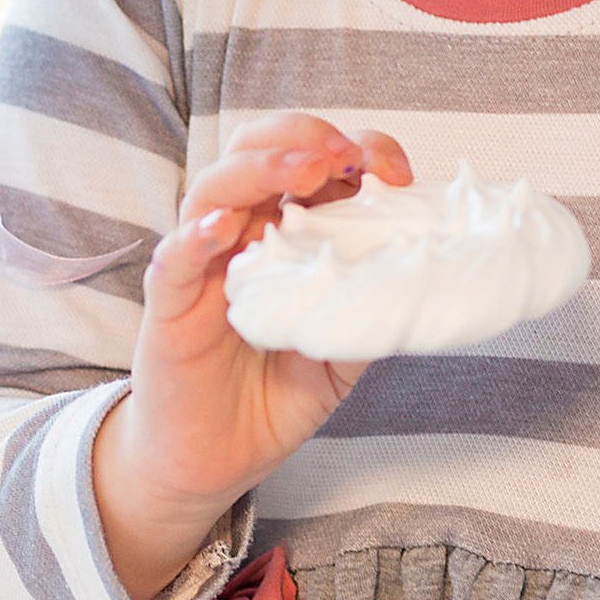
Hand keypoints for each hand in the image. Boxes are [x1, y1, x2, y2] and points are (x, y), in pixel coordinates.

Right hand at [90, 113, 412, 599]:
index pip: (316, 164)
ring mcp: (202, 264)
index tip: (396, 172)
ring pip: (215, 189)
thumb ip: (374, 310)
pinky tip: (224, 227)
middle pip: (258, 150)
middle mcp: (242, 234)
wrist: (216, 461)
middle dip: (305, 138)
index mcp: (288, 233)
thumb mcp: (345, 354)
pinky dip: (196, 234)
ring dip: (261, 168)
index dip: (358, 152)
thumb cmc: (274, 397)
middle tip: (346, 156)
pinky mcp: (168, 304)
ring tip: (305, 172)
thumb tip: (430, 276)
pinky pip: (173, 258)